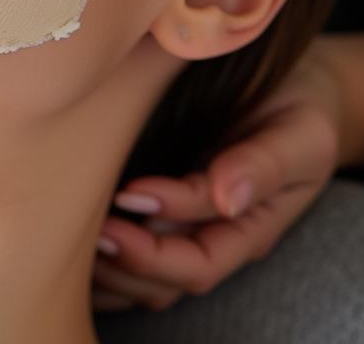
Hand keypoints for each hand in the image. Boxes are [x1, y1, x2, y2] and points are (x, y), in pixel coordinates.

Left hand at [92, 41, 341, 310]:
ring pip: (137, 275)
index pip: (198, 262)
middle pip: (161, 282)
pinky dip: (96, 249)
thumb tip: (227, 196)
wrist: (295, 82)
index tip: (128, 196)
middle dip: (121, 262)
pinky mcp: (154, 197)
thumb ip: (264, 164)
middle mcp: (208, 232)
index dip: (159, 245)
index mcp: (246, 226)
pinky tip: (63, 220)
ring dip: (103, 264)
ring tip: (67, 230)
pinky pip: (126, 242)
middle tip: (86, 226)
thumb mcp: (300, 133)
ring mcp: (180, 220)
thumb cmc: (299, 107)